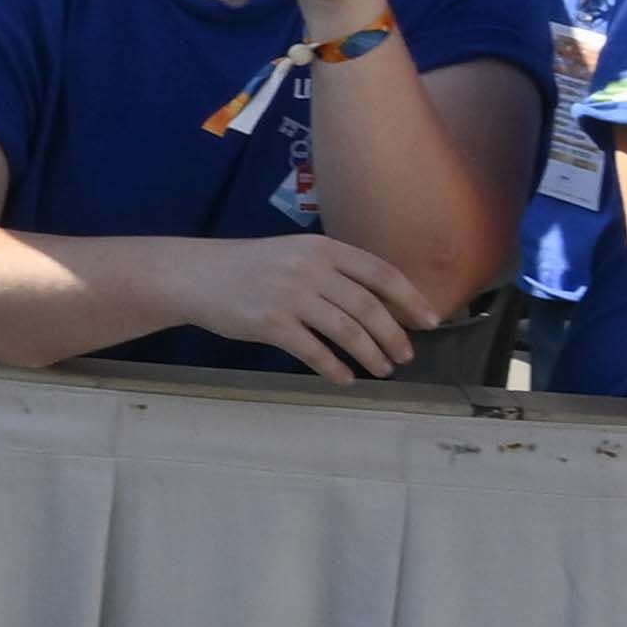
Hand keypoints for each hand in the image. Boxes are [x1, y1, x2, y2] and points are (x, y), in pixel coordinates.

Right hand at [193, 231, 438, 380]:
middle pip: (368, 307)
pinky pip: (313, 351)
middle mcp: (310, 268)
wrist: (195, 276)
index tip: (430, 322)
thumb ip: (334, 272)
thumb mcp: (295, 255)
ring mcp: (289, 296)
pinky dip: (334, 368)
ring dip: (371, 354)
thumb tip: (383, 305)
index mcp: (322, 248)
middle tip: (406, 356)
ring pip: (346, 331)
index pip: (381, 273)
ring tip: (383, 370)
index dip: (411, 299)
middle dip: (394, 335)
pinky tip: (344, 378)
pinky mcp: (269, 323)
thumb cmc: (250, 267)